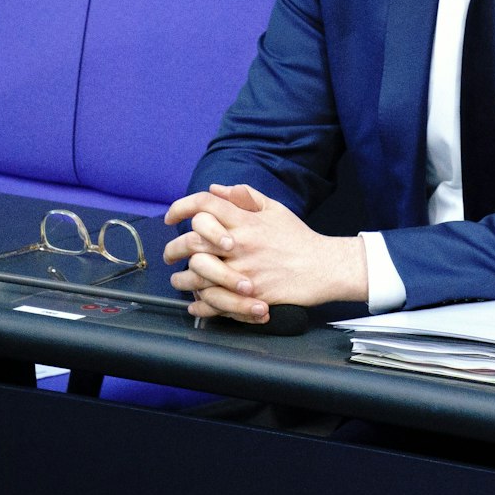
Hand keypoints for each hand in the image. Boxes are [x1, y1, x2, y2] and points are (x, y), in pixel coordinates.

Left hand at [162, 183, 366, 323]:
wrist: (324, 268)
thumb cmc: (298, 238)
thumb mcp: (274, 209)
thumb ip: (244, 196)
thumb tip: (214, 190)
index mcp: (246, 221)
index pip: (204, 206)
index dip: (181, 207)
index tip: (171, 217)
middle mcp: (241, 245)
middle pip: (192, 240)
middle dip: (173, 247)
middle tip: (170, 254)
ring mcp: (243, 271)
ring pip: (196, 274)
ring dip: (181, 279)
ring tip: (180, 280)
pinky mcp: (248, 295)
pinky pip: (213, 302)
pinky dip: (199, 305)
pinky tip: (196, 302)